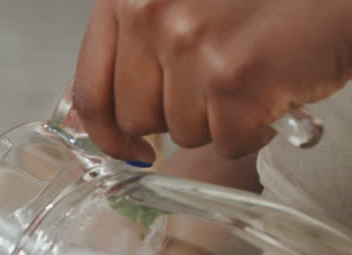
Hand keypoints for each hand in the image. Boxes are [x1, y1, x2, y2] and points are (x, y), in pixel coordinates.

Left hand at [73, 0, 351, 160]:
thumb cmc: (264, 1)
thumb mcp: (176, 5)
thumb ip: (129, 47)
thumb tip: (82, 113)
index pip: (90, 87)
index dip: (103, 130)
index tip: (123, 143)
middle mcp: (152, 13)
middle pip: (135, 118)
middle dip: (172, 118)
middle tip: (211, 89)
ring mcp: (193, 46)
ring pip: (180, 133)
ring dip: (216, 120)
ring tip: (247, 78)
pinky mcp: (235, 80)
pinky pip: (224, 142)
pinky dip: (250, 131)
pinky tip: (270, 94)